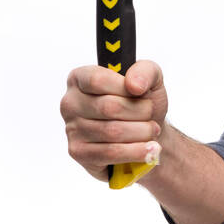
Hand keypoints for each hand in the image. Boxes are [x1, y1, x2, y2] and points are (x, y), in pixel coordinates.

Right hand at [60, 60, 168, 181]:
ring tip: (152, 131)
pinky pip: (110, 153)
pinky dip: (136, 151)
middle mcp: (70, 102)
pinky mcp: (79, 152)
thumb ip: (145, 70)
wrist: (147, 133)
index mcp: (80, 78)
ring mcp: (71, 129)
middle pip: (109, 107)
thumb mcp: (151, 78)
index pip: (98, 80)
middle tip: (151, 116)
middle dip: (140, 113)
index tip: (142, 93)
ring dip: (142, 133)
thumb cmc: (143, 102)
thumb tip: (134, 85)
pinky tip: (149, 149)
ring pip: (112, 132)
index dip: (125, 88)